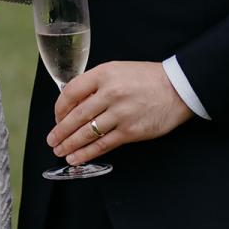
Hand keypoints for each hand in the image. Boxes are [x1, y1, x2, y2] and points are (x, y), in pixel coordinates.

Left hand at [46, 61, 194, 165]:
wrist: (177, 88)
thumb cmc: (147, 78)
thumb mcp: (118, 70)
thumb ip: (96, 84)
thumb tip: (74, 104)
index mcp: (104, 74)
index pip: (71, 91)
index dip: (59, 108)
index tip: (56, 117)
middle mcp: (110, 93)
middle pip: (77, 115)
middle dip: (61, 131)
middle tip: (52, 140)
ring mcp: (120, 113)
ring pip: (87, 132)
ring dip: (70, 144)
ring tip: (60, 151)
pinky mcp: (130, 131)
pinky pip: (103, 144)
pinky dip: (87, 153)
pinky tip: (77, 158)